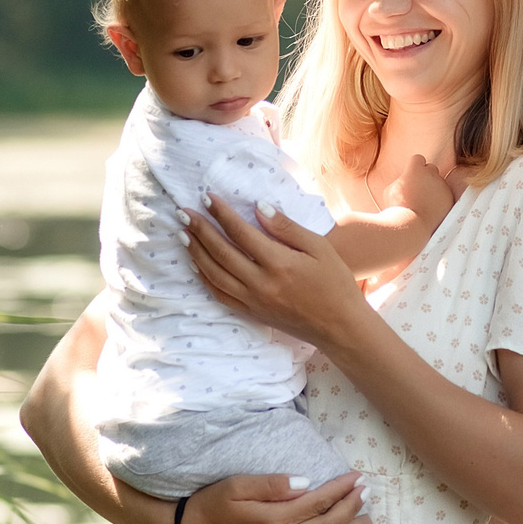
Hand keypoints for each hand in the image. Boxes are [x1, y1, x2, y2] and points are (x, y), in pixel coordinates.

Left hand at [188, 195, 373, 350]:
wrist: (339, 326)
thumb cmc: (335, 283)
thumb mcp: (319, 248)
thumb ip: (287, 228)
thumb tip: (258, 207)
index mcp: (279, 263)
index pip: (241, 232)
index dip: (222, 213)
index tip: (207, 197)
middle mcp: (261, 283)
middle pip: (221, 252)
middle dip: (199, 230)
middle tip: (183, 211)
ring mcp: (253, 301)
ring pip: (214, 274)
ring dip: (195, 252)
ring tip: (183, 233)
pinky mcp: (252, 313)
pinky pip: (220, 295)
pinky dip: (204, 278)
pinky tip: (196, 264)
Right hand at [392, 153, 455, 223]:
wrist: (413, 227)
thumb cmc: (398, 209)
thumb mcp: (390, 190)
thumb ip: (401, 180)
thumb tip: (406, 180)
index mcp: (416, 169)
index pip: (418, 159)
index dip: (414, 167)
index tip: (410, 177)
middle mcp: (432, 174)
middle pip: (431, 168)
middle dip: (425, 176)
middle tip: (417, 190)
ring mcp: (443, 186)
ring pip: (438, 183)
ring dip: (432, 189)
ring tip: (423, 204)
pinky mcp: (450, 198)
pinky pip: (444, 195)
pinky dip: (439, 200)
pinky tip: (431, 210)